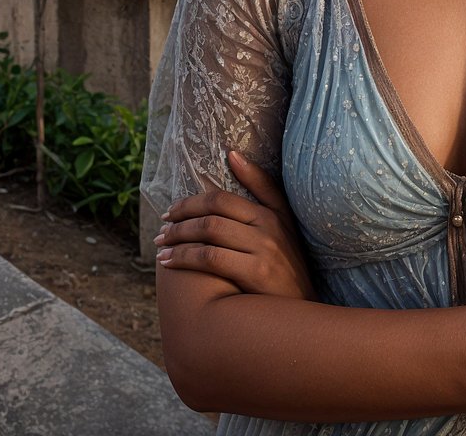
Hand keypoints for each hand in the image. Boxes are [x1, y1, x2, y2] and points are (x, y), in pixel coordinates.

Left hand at [155, 150, 316, 298]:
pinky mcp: (256, 273)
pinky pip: (211, 258)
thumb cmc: (288, 265)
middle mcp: (268, 226)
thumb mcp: (283, 222)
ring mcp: (263, 249)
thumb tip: (232, 153)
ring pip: (209, 233)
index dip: (192, 202)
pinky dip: (184, 257)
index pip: (223, 197)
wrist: (304, 311)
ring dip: (178, 238)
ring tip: (161, 245)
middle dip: (181, 219)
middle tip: (162, 229)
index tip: (171, 210)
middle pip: (213, 212)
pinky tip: (169, 262)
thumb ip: (262, 186)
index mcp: (271, 212)